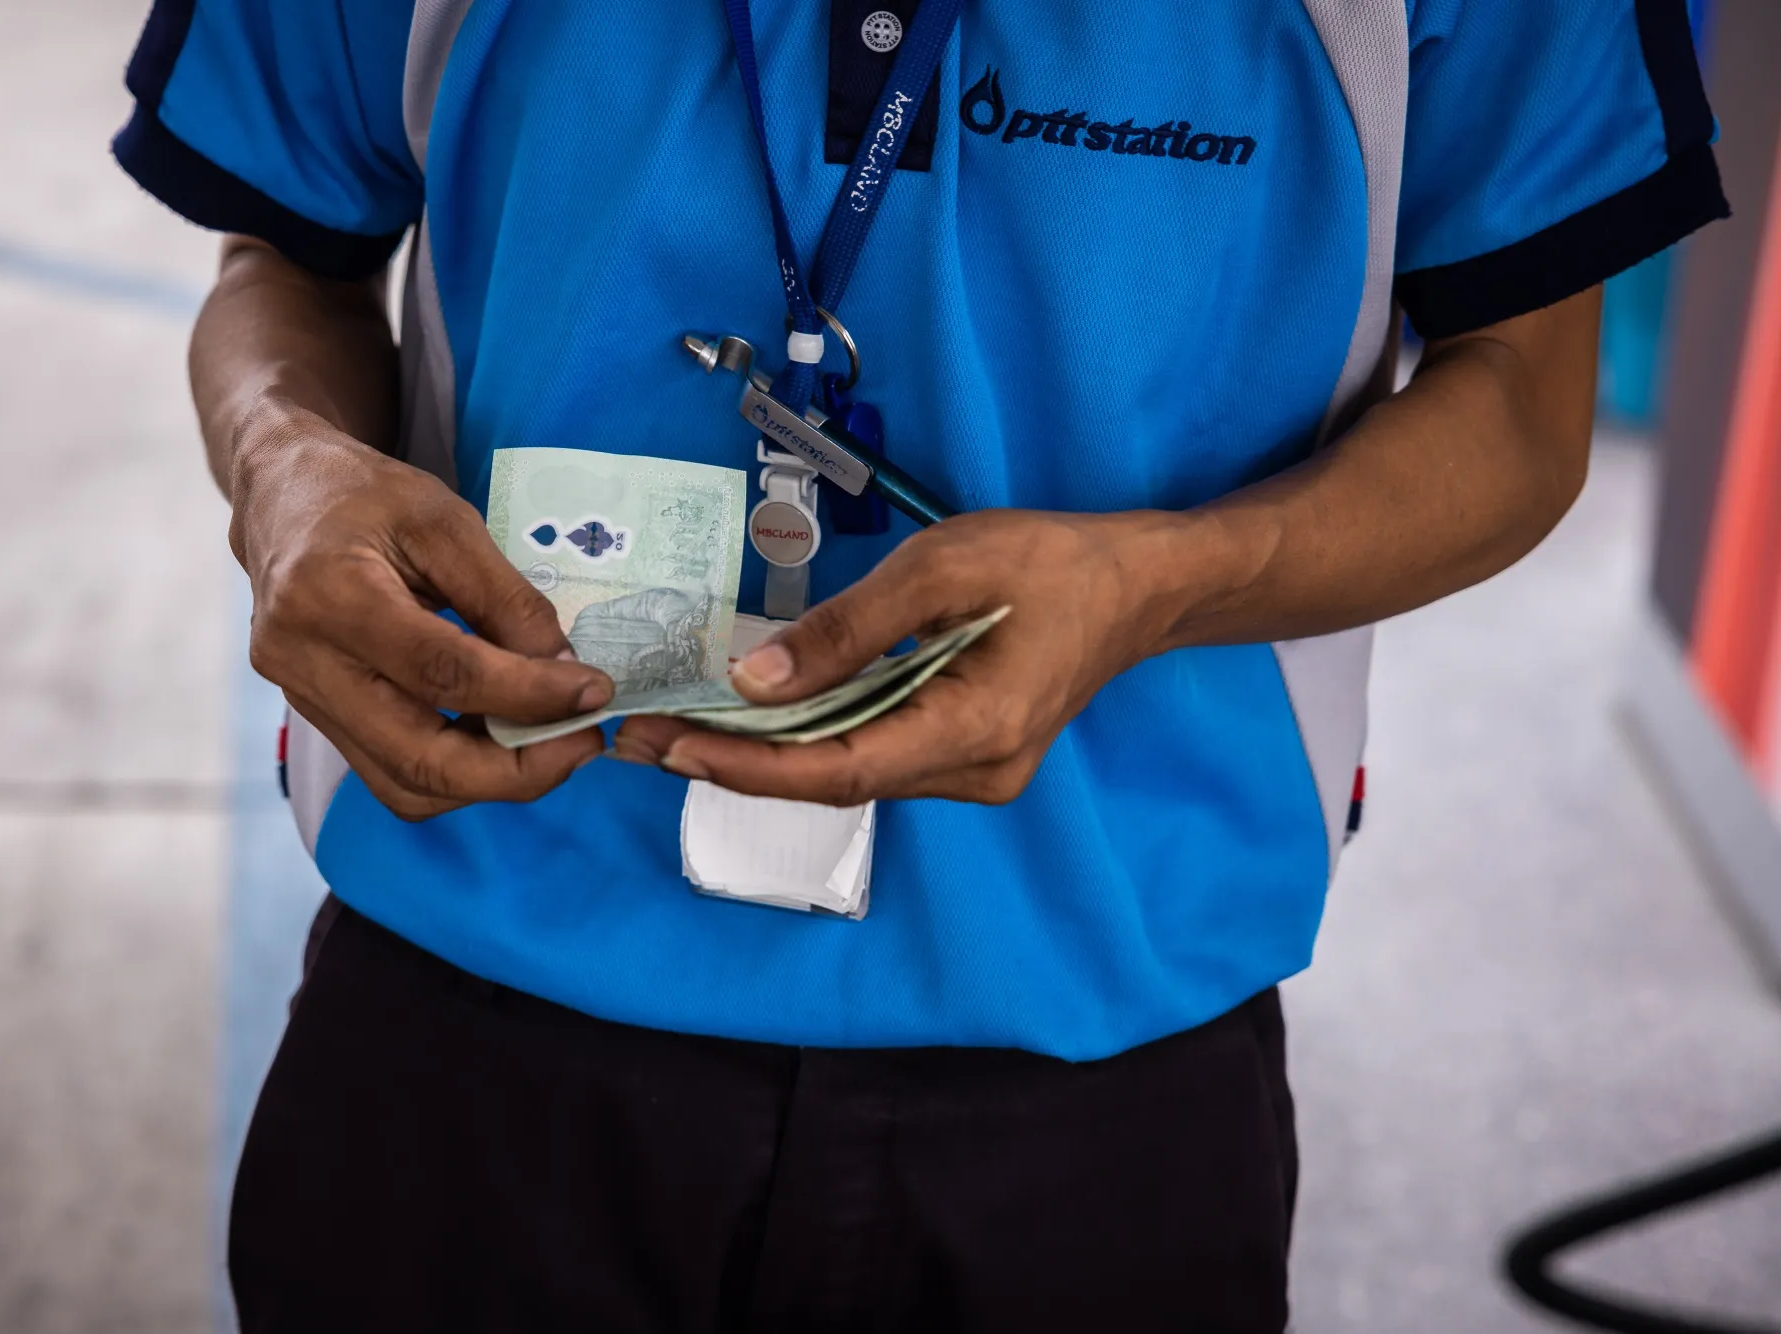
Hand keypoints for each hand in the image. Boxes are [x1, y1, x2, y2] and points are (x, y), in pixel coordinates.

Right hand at [233, 405, 613, 818]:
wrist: (281, 496)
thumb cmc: (364, 496)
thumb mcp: (445, 520)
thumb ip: (505, 598)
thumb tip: (565, 671)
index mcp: (330, 596)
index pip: (442, 674)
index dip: (528, 695)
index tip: (594, 692)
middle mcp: (303, 662)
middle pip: (417, 758)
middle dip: (515, 770)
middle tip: (582, 743)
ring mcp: (302, 699)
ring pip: (404, 784)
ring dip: (490, 781)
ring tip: (551, 742)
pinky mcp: (315, 717)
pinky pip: (391, 772)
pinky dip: (457, 770)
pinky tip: (501, 737)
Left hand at [616, 509, 1198, 804]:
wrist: (1138, 586)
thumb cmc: (1051, 562)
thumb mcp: (942, 567)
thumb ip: (847, 626)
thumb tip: (754, 677)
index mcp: (975, 730)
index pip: (839, 769)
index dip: (748, 765)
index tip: (670, 745)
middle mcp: (973, 773)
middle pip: (835, 780)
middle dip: (735, 760)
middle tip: (642, 735)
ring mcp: (973, 773)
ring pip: (850, 773)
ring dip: (765, 752)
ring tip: (676, 726)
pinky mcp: (965, 755)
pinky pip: (873, 754)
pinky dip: (809, 738)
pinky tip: (754, 717)